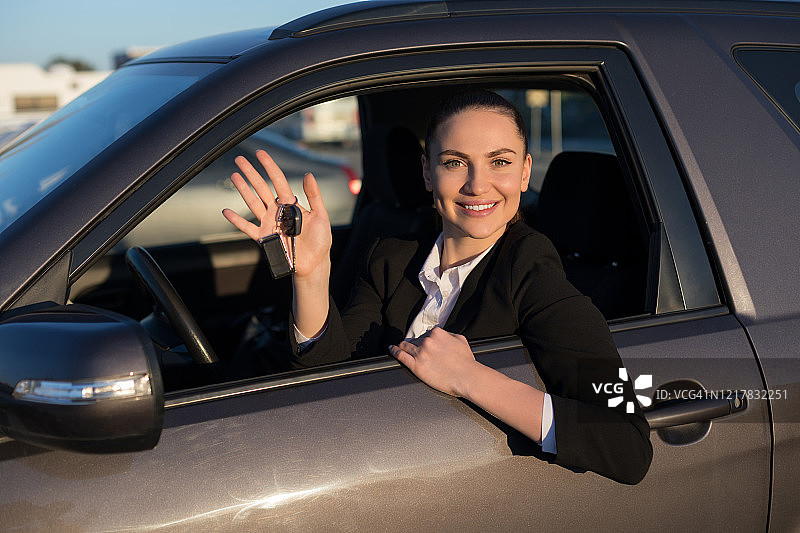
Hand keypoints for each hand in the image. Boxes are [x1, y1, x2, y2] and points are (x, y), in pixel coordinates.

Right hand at [222, 150, 331, 280]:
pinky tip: (226, 211)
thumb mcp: (321, 216)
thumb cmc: (320, 240)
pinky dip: (236, 220)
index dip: (269, 166)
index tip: (260, 153)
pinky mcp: (264, 238)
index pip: (278, 180)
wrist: (314, 264)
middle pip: (261, 188)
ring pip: (252, 202)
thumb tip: (308, 174)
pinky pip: (247, 227)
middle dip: (250, 173)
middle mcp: (277, 211)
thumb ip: (314, 195)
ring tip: (234, 176)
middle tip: (240, 159)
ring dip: (242, 190)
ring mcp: (269, 223)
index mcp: (290, 204)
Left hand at [389, 327, 479, 397]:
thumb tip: (443, 335)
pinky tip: (393, 350)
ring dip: (402, 345)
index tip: (425, 342)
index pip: (427, 333)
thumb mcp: (460, 340)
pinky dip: (395, 351)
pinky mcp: (416, 366)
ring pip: (406, 346)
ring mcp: (421, 353)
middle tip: (416, 348)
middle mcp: (428, 341)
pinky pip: (401, 355)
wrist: (467, 377)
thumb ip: (449, 334)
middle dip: (416, 344)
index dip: (425, 339)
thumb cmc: (466, 362)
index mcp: (438, 333)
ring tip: (399, 346)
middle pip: (416, 340)